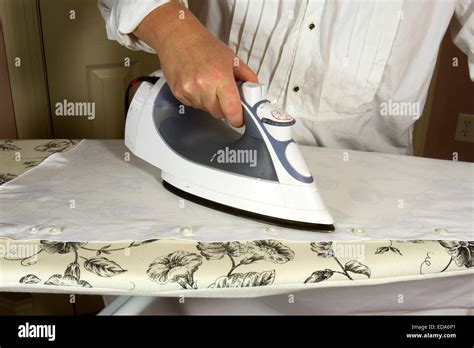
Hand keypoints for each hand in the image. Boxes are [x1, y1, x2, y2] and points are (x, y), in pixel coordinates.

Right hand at [134, 2, 257, 126]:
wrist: (178, 36)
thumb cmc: (204, 45)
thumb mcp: (232, 58)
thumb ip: (247, 76)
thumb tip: (255, 90)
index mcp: (220, 76)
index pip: (231, 109)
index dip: (237, 119)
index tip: (240, 120)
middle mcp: (203, 86)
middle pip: (218, 113)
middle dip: (223, 108)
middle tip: (222, 93)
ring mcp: (189, 91)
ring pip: (205, 110)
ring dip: (209, 103)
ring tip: (206, 83)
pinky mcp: (178, 94)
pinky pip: (193, 105)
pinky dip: (197, 99)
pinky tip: (196, 84)